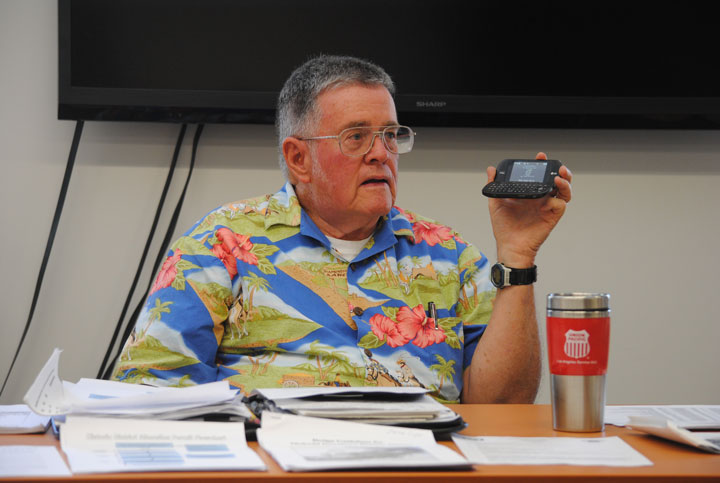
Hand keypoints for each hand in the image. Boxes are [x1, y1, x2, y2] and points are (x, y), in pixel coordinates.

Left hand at [486, 152, 572, 266]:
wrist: (510, 246)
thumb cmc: (504, 228)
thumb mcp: (496, 203)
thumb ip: (495, 186)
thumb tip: (491, 170)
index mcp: (529, 194)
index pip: (538, 176)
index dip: (541, 165)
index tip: (539, 156)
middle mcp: (540, 198)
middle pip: (555, 180)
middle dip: (559, 169)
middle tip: (555, 164)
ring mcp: (547, 206)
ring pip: (563, 189)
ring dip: (565, 180)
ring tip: (559, 175)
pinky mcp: (552, 215)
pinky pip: (561, 203)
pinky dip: (562, 194)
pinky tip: (554, 190)